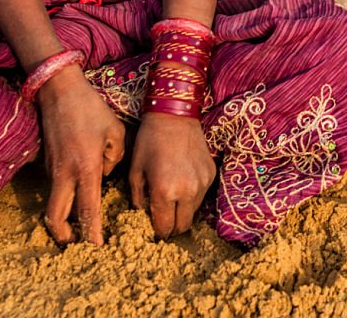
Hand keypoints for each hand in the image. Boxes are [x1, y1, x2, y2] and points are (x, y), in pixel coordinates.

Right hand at [38, 65, 125, 245]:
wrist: (59, 90)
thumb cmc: (90, 108)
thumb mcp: (114, 130)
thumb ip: (114, 157)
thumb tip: (104, 174)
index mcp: (85, 167)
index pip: (87, 210)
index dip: (91, 233)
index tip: (97, 250)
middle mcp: (65, 174)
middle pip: (56, 218)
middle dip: (64, 236)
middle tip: (77, 245)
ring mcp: (52, 169)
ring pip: (54, 204)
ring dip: (64, 218)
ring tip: (79, 225)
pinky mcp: (47, 163)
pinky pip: (56, 187)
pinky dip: (64, 196)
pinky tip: (78, 192)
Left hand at [129, 113, 216, 237]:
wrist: (174, 115)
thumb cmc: (150, 141)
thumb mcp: (135, 170)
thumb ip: (137, 198)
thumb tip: (142, 213)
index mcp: (165, 192)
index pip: (165, 228)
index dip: (158, 231)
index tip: (154, 226)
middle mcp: (187, 191)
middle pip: (183, 226)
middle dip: (172, 227)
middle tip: (164, 218)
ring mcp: (202, 182)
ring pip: (194, 212)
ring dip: (183, 211)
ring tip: (173, 197)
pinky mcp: (211, 173)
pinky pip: (202, 194)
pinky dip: (192, 194)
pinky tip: (183, 180)